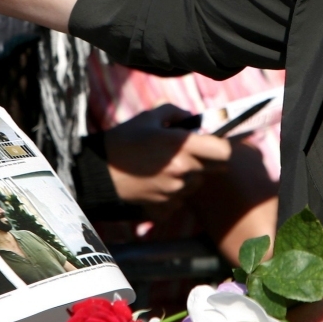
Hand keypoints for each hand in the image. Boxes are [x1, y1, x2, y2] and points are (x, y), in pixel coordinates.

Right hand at [103, 105, 231, 207]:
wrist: (98, 173)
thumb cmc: (123, 141)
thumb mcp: (148, 117)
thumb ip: (176, 113)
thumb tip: (193, 119)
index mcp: (182, 147)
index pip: (224, 151)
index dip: (222, 146)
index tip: (212, 142)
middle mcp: (182, 171)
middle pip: (213, 168)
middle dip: (205, 159)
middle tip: (184, 152)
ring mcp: (175, 192)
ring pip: (195, 183)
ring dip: (188, 175)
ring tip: (163, 166)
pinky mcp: (165, 208)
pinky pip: (180, 199)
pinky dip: (172, 191)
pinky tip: (154, 181)